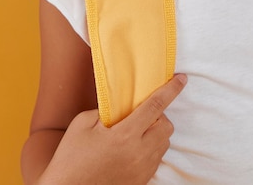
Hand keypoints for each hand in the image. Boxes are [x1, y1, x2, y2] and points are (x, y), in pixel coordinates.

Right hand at [39, 74, 186, 184]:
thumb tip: (121, 105)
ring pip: (164, 144)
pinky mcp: (141, 182)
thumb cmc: (70, 160)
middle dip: (158, 116)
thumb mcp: (82, 125)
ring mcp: (142, 170)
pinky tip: (131, 151)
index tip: (182, 79)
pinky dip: (150, 150)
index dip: (171, 89)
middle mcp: (138, 153)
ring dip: (155, 134)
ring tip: (134, 135)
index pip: (156, 105)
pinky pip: (156, 160)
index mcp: (125, 135)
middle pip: (166, 126)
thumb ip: (106, 110)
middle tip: (139, 116)